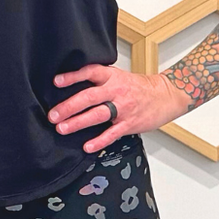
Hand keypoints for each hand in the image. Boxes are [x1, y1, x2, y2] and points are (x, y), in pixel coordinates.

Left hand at [49, 64, 189, 148]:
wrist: (165, 96)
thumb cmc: (139, 88)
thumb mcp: (119, 77)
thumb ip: (100, 81)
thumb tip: (72, 87)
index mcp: (112, 77)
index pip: (90, 72)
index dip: (73, 76)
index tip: (57, 82)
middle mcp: (116, 91)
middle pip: (89, 97)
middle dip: (69, 106)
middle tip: (53, 115)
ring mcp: (123, 108)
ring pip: (98, 114)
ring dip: (78, 122)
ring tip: (62, 128)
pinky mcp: (130, 123)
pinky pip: (112, 133)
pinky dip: (99, 141)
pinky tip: (87, 146)